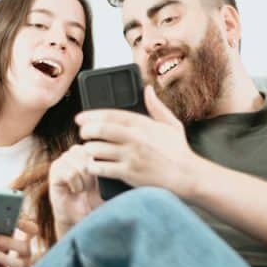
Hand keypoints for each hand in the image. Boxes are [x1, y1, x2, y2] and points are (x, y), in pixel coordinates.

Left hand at [0, 219, 37, 266]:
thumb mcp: (3, 234)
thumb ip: (3, 224)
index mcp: (27, 238)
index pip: (33, 230)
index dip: (26, 225)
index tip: (15, 219)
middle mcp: (29, 253)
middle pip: (24, 248)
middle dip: (8, 242)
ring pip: (18, 264)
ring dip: (3, 258)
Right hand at [49, 144, 103, 234]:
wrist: (78, 216)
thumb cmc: (94, 200)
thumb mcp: (107, 183)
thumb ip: (108, 168)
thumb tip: (113, 159)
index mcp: (91, 151)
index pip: (101, 151)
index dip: (102, 169)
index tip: (100, 182)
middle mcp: (77, 151)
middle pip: (92, 158)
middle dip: (94, 177)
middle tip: (89, 187)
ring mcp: (65, 158)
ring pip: (82, 166)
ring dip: (85, 182)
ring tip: (82, 189)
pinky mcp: (55, 168)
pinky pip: (71, 173)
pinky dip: (76, 185)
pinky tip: (74, 190)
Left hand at [76, 86, 200, 195]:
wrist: (186, 176)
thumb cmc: (179, 151)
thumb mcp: (171, 124)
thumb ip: (156, 106)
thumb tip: (147, 89)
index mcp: (143, 125)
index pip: (111, 115)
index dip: (92, 114)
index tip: (80, 118)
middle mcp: (135, 139)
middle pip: (101, 130)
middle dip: (86, 131)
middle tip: (83, 133)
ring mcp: (131, 156)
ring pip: (98, 149)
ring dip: (89, 149)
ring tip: (88, 149)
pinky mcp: (129, 173)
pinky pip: (102, 168)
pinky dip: (93, 166)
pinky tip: (93, 165)